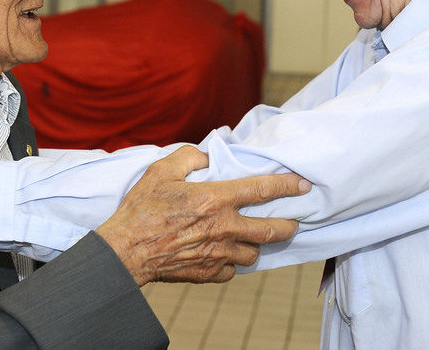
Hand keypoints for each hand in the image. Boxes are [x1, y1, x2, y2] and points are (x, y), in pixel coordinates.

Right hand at [95, 145, 309, 285]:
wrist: (125, 251)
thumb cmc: (142, 209)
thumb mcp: (161, 170)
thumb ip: (189, 157)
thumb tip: (207, 155)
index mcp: (215, 199)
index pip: (262, 189)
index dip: (287, 185)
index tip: (303, 185)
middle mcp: (224, 228)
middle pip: (271, 230)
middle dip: (288, 225)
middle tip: (293, 220)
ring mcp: (218, 254)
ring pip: (254, 253)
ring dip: (256, 244)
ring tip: (250, 237)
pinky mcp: (208, 273)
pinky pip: (232, 270)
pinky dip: (231, 262)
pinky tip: (223, 254)